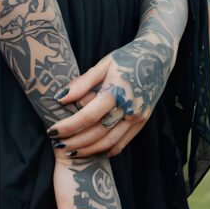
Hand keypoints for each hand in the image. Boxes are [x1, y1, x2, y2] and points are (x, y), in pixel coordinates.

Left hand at [46, 33, 175, 158]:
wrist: (157, 57)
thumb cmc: (126, 58)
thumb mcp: (103, 64)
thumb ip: (82, 83)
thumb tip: (59, 98)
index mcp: (116, 91)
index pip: (88, 116)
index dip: (68, 126)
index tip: (52, 131)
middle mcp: (128, 108)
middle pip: (97, 133)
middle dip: (75, 142)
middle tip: (57, 145)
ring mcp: (137, 117)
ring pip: (110, 142)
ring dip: (89, 150)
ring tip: (71, 152)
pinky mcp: (142, 121)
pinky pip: (123, 142)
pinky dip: (108, 150)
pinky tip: (94, 151)